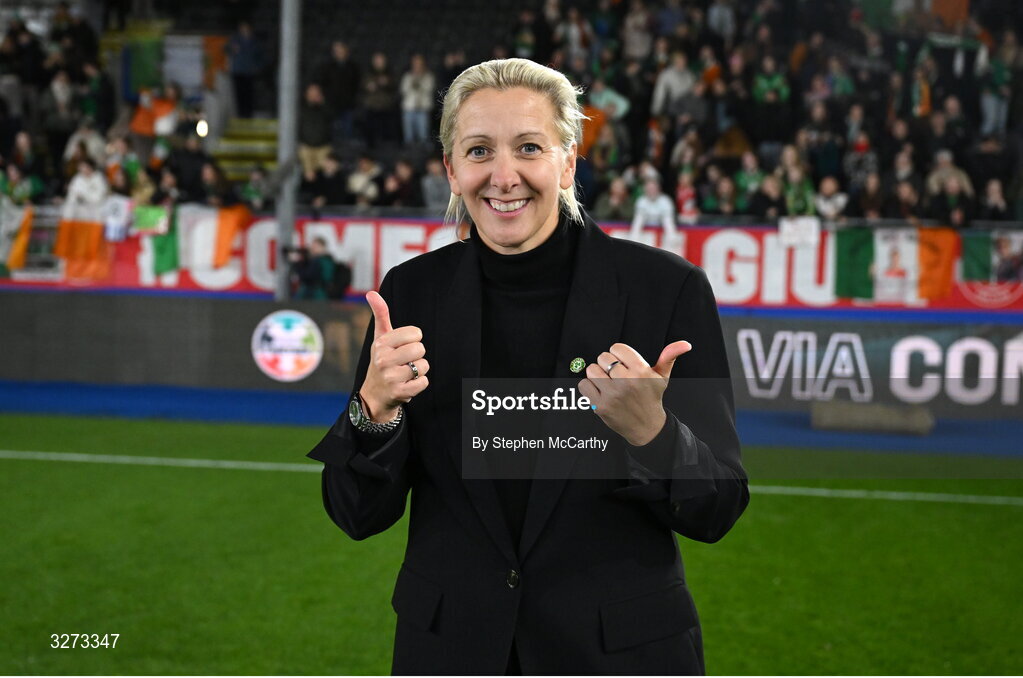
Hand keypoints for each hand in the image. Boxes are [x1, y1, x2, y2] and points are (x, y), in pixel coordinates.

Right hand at [359, 291, 428, 421]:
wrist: (374, 394)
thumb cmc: (382, 361)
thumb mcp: (380, 338)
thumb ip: (380, 314)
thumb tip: (371, 292)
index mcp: (381, 343)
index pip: (415, 333)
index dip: (414, 340)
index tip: (403, 347)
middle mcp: (383, 360)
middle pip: (420, 349)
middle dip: (417, 356)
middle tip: (405, 362)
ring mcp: (390, 377)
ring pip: (423, 366)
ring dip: (419, 371)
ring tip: (405, 374)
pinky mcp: (399, 393)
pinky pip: (424, 382)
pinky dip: (420, 383)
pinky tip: (408, 384)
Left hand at [577, 341, 692, 445]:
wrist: (646, 427)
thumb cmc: (652, 398)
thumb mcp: (662, 377)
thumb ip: (669, 357)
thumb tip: (684, 344)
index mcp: (641, 371)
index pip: (617, 348)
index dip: (618, 354)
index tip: (622, 363)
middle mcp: (626, 382)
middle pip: (603, 357)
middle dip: (608, 364)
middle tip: (616, 375)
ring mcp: (612, 395)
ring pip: (591, 370)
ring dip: (597, 375)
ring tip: (608, 383)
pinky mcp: (600, 406)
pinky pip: (584, 385)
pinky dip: (589, 387)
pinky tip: (601, 392)